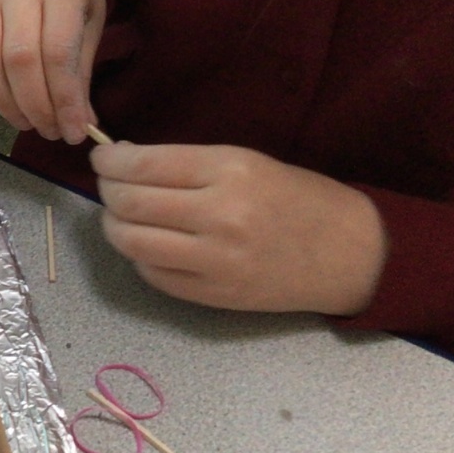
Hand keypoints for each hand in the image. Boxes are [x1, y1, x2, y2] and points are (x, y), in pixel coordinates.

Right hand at [0, 0, 105, 142]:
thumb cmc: (72, 3)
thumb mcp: (89, 30)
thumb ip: (80, 76)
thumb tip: (77, 126)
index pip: (58, 52)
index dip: (64, 99)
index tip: (73, 132)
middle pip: (19, 58)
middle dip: (35, 105)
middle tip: (49, 131)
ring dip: (6, 102)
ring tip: (27, 122)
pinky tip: (7, 101)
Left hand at [91, 142, 387, 315]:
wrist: (350, 253)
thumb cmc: (298, 198)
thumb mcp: (248, 162)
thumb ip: (187, 164)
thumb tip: (125, 161)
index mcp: (230, 171)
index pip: (144, 165)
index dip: (111, 161)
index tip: (103, 157)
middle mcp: (220, 215)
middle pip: (130, 203)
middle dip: (107, 191)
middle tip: (109, 185)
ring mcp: (215, 261)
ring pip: (131, 242)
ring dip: (114, 226)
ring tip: (121, 215)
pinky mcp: (213, 295)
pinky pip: (152, 274)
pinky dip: (139, 256)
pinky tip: (150, 244)